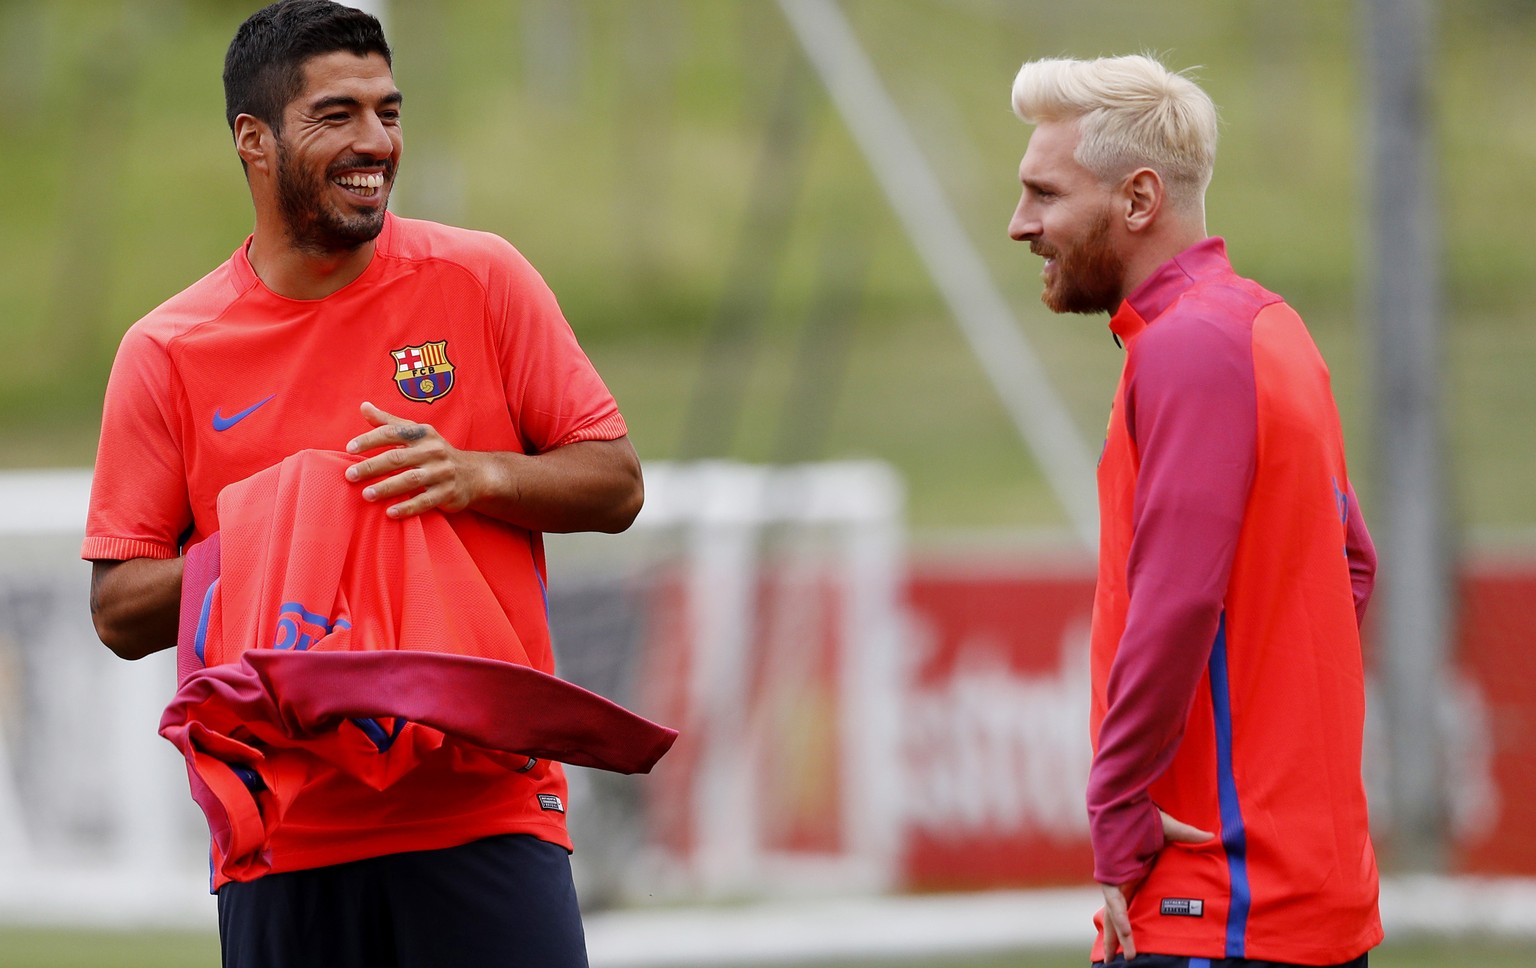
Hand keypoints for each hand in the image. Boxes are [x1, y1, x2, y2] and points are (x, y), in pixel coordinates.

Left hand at [344, 401, 487, 517]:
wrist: (473, 474)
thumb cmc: (435, 452)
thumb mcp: (416, 433)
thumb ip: (389, 422)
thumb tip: (364, 406)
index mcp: (423, 434)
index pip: (393, 433)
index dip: (370, 439)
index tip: (349, 449)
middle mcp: (433, 450)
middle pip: (398, 457)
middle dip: (372, 466)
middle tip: (350, 475)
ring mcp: (442, 472)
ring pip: (411, 480)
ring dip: (387, 487)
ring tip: (366, 495)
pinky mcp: (448, 493)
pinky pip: (425, 501)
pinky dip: (408, 507)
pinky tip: (390, 512)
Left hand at [1099, 810, 1213, 960]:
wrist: (1122, 803)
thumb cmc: (1142, 815)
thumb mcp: (1171, 831)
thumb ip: (1190, 836)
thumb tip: (1212, 837)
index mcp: (1135, 873)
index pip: (1132, 904)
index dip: (1131, 922)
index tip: (1134, 939)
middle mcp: (1123, 880)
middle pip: (1119, 917)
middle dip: (1120, 940)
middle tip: (1122, 961)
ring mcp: (1115, 880)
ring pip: (1115, 916)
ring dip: (1121, 937)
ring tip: (1127, 959)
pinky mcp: (1110, 876)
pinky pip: (1115, 902)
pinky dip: (1121, 917)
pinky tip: (1126, 933)